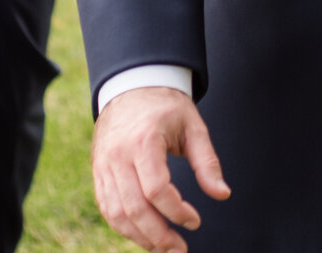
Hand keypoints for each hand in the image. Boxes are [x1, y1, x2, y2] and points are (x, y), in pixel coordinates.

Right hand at [93, 86, 228, 250]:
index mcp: (143, 141)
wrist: (131, 85)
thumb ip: (207, 162)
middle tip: (179, 249)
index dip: (176, 212)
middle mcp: (118, 156)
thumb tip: (222, 195)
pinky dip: (124, 227)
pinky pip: (107, 208)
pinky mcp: (98, 172)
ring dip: (139, 237)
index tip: (195, 221)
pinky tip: (144, 235)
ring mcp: (104, 165)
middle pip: (134, 208)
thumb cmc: (166, 107)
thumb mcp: (193, 126)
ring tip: (163, 248)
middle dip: (158, 235)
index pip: (156, 189)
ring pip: (116, 213)